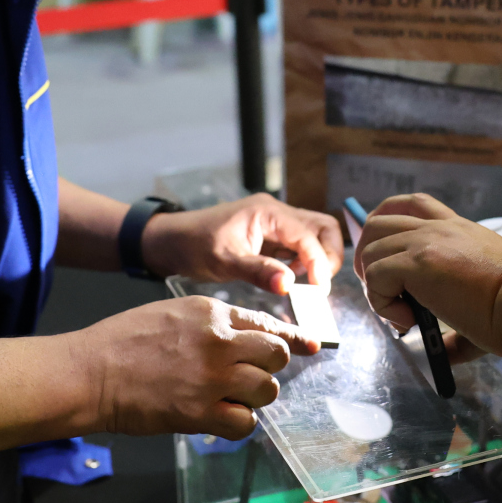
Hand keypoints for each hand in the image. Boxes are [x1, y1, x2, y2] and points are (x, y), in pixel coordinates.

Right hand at [72, 295, 318, 438]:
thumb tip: (245, 337)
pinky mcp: (201, 412)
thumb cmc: (122, 342)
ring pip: (267, 390)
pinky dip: (237, 424)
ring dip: (253, 397)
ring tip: (227, 399)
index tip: (309, 346)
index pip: (267, 323)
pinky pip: (245, 423)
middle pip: (276, 355)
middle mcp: (219, 342)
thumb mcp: (172, 314)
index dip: (292, 338)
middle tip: (249, 377)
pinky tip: (219, 418)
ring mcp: (212, 378)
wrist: (91, 372)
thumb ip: (212, 323)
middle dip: (269, 367)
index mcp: (211, 313)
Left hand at [143, 193, 342, 293]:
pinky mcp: (271, 236)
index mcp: (268, 212)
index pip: (308, 234)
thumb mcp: (224, 261)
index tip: (319, 289)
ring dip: (317, 259)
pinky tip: (289, 278)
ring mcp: (275, 224)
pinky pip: (299, 245)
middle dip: (328, 256)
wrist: (173, 241)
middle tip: (320, 285)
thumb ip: (258, 271)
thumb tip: (288, 284)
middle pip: (322, 227)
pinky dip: (304, 262)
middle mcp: (276, 213)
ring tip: (305, 284)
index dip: (319, 262)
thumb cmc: (194, 246)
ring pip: (314, 235)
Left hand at [354, 193, 501, 359]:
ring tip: (400, 313)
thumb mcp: (484, 299)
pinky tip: (407, 321)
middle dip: (368, 256)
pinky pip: (375, 277)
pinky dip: (380, 303)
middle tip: (382, 291)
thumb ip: (457, 323)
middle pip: (378, 222)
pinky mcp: (420, 263)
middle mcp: (440, 228)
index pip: (412, 205)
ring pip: (371, 249)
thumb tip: (444, 351)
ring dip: (374, 286)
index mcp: (458, 229)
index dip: (387, 225)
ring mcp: (428, 242)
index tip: (385, 258)